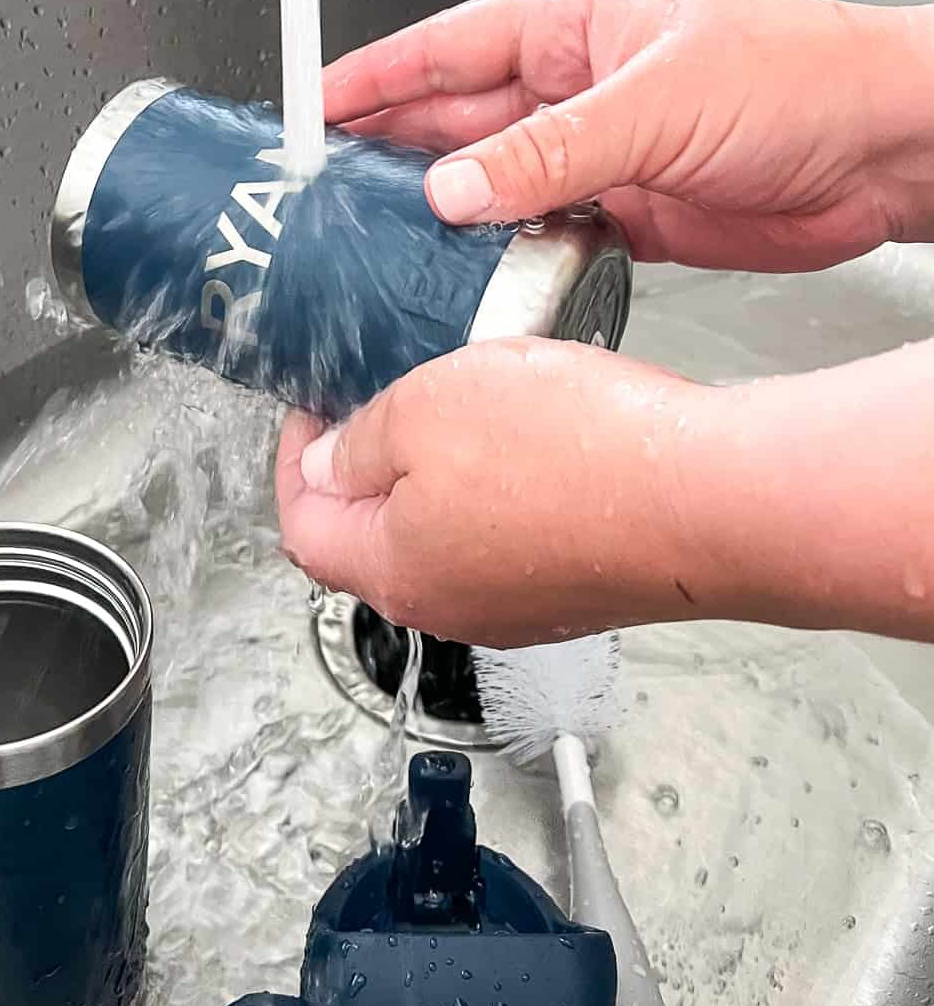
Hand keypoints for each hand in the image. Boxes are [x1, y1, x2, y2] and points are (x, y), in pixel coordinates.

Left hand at [276, 339, 702, 645]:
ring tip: (466, 406)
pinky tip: (536, 440)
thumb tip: (331, 467)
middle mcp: (453, 606)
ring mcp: (521, 606)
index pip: (305, 526)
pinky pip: (515, 536)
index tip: (312, 408)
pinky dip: (506, 489)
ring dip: (441, 473)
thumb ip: (363, 441)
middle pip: (373, 538)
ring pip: (447, 535)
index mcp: (395, 571)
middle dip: (368, 466)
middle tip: (383, 399)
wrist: (710, 500)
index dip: (295, 460)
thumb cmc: (575, 454)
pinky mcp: (579, 590)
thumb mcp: (429, 407)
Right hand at [324, 0, 933, 271]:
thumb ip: (551, 151)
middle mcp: (580, 91)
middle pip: (459, 121)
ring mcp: (602, 158)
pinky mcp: (628, 219)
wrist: (884, 152)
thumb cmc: (799, 78)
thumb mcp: (657, 103)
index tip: (312, 103)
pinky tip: (466, 281)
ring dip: (442, 216)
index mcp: (579, 28)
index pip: (450, 46)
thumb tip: (453, 187)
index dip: (377, 74)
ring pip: (495, 187)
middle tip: (320, 191)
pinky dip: (502, 261)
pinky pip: (541, 240)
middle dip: (389, 151)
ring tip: (374, 245)